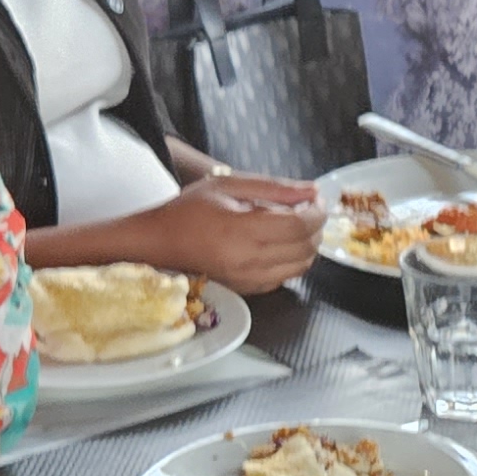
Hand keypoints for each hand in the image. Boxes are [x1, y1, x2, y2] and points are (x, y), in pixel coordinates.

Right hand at [145, 174, 322, 290]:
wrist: (160, 243)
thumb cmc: (189, 210)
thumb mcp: (229, 185)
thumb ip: (274, 188)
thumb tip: (312, 190)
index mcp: (242, 232)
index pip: (299, 226)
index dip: (316, 211)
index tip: (315, 198)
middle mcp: (249, 261)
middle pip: (306, 247)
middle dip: (316, 226)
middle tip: (307, 208)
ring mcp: (250, 280)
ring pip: (302, 266)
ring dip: (308, 244)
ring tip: (295, 224)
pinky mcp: (249, 290)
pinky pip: (286, 276)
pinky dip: (293, 259)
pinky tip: (279, 242)